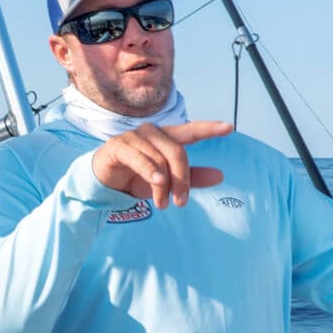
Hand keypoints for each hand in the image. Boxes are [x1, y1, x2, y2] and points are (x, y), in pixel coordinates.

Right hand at [92, 121, 233, 208]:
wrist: (104, 184)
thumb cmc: (135, 178)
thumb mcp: (166, 182)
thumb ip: (191, 177)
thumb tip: (220, 175)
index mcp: (165, 137)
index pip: (190, 131)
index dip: (208, 129)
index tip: (229, 128)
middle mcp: (151, 132)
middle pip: (176, 151)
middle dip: (182, 179)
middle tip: (181, 202)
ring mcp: (133, 137)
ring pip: (159, 159)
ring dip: (163, 185)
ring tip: (163, 204)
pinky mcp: (118, 146)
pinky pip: (139, 158)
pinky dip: (150, 171)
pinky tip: (157, 183)